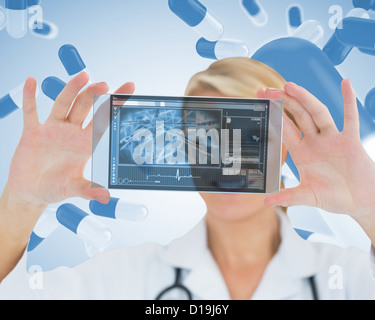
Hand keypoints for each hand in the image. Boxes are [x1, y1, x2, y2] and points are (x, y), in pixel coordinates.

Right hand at [6, 72, 134, 207]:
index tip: (129, 90)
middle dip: (95, 96)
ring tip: (83, 76)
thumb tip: (106, 197)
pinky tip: (31, 82)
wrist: (30, 192)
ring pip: (64, 105)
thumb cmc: (54, 189)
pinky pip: (31, 112)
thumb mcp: (73, 189)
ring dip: (72, 90)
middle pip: (86, 109)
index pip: (104, 122)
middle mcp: (71, 133)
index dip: (115, 108)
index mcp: (85, 145)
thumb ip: (88, 190)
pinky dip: (30, 98)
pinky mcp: (33, 132)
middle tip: (105, 85)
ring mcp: (53, 130)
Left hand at [260, 80, 374, 218]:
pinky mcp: (350, 140)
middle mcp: (315, 142)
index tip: (261, 102)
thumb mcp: (308, 196)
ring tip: (290, 86)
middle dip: (283, 102)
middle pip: (297, 116)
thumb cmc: (334, 198)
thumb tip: (265, 202)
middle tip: (267, 90)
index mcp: (301, 152)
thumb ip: (288, 196)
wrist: (360, 202)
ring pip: (317, 113)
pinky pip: (350, 117)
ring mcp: (332, 139)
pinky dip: (348, 101)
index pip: (284, 129)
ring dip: (305, 99)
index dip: (273, 116)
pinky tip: (345, 84)